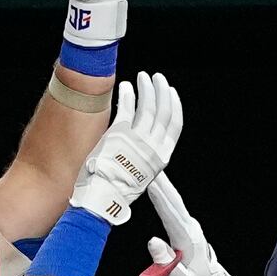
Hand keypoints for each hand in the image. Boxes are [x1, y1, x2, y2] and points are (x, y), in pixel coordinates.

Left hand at [71, 73, 182, 226]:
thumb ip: (145, 154)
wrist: (101, 197)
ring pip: (148, 107)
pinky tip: (126, 86)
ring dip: (146, 89)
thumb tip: (145, 137)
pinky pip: (127, 108)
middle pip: (164, 111)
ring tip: (142, 77)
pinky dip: (128, 94)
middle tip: (157, 78)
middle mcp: (153, 147)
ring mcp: (137, 139)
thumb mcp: (141, 172)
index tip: (171, 92)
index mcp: (162, 157)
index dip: (174, 105)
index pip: (175, 125)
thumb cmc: (118, 187)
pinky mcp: (120, 134)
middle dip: (162, 91)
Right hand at [136, 173, 238, 275]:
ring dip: (161, 182)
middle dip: (159, 180)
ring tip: (147, 166)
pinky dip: (163, 192)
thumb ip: (167, 264)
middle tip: (146, 161)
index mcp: (187, 239)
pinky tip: (155, 183)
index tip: (149, 179)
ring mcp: (189, 225)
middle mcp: (190, 228)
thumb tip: (153, 241)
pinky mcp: (186, 225)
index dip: (159, 195)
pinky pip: (172, 205)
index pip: (170, 213)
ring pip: (173, 200)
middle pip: (172, 200)